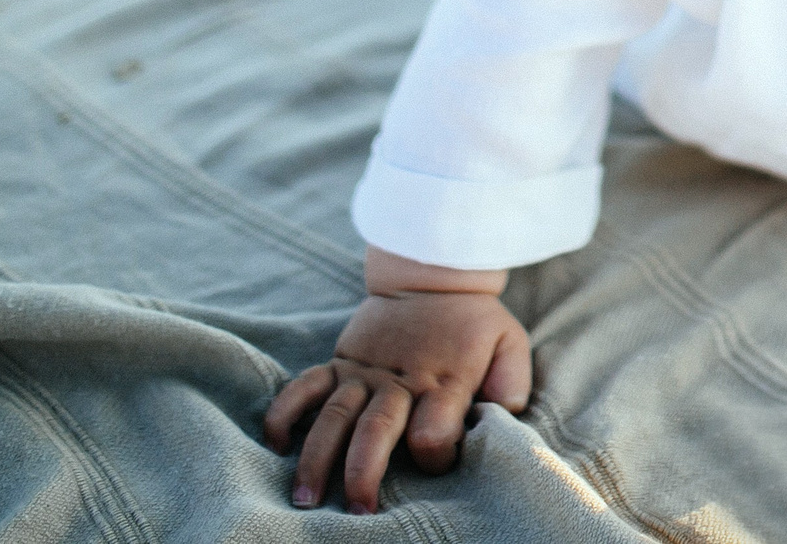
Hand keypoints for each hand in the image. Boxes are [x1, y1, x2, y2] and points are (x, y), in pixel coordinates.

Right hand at [263, 250, 532, 514]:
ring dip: (317, 457)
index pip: (433, 433)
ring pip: (336, 417)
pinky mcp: (342, 362)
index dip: (436, 455)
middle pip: (376, 431)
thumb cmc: (474, 321)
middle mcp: (400, 381)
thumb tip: (503, 419)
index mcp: (444, 381)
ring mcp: (365, 372)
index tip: (438, 462)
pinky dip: (286, 411)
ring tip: (304, 497)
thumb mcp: (509, 344)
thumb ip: (511, 383)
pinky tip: (275, 442)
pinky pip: (306, 386)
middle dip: (363, 474)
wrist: (433, 276)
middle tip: (356, 512)